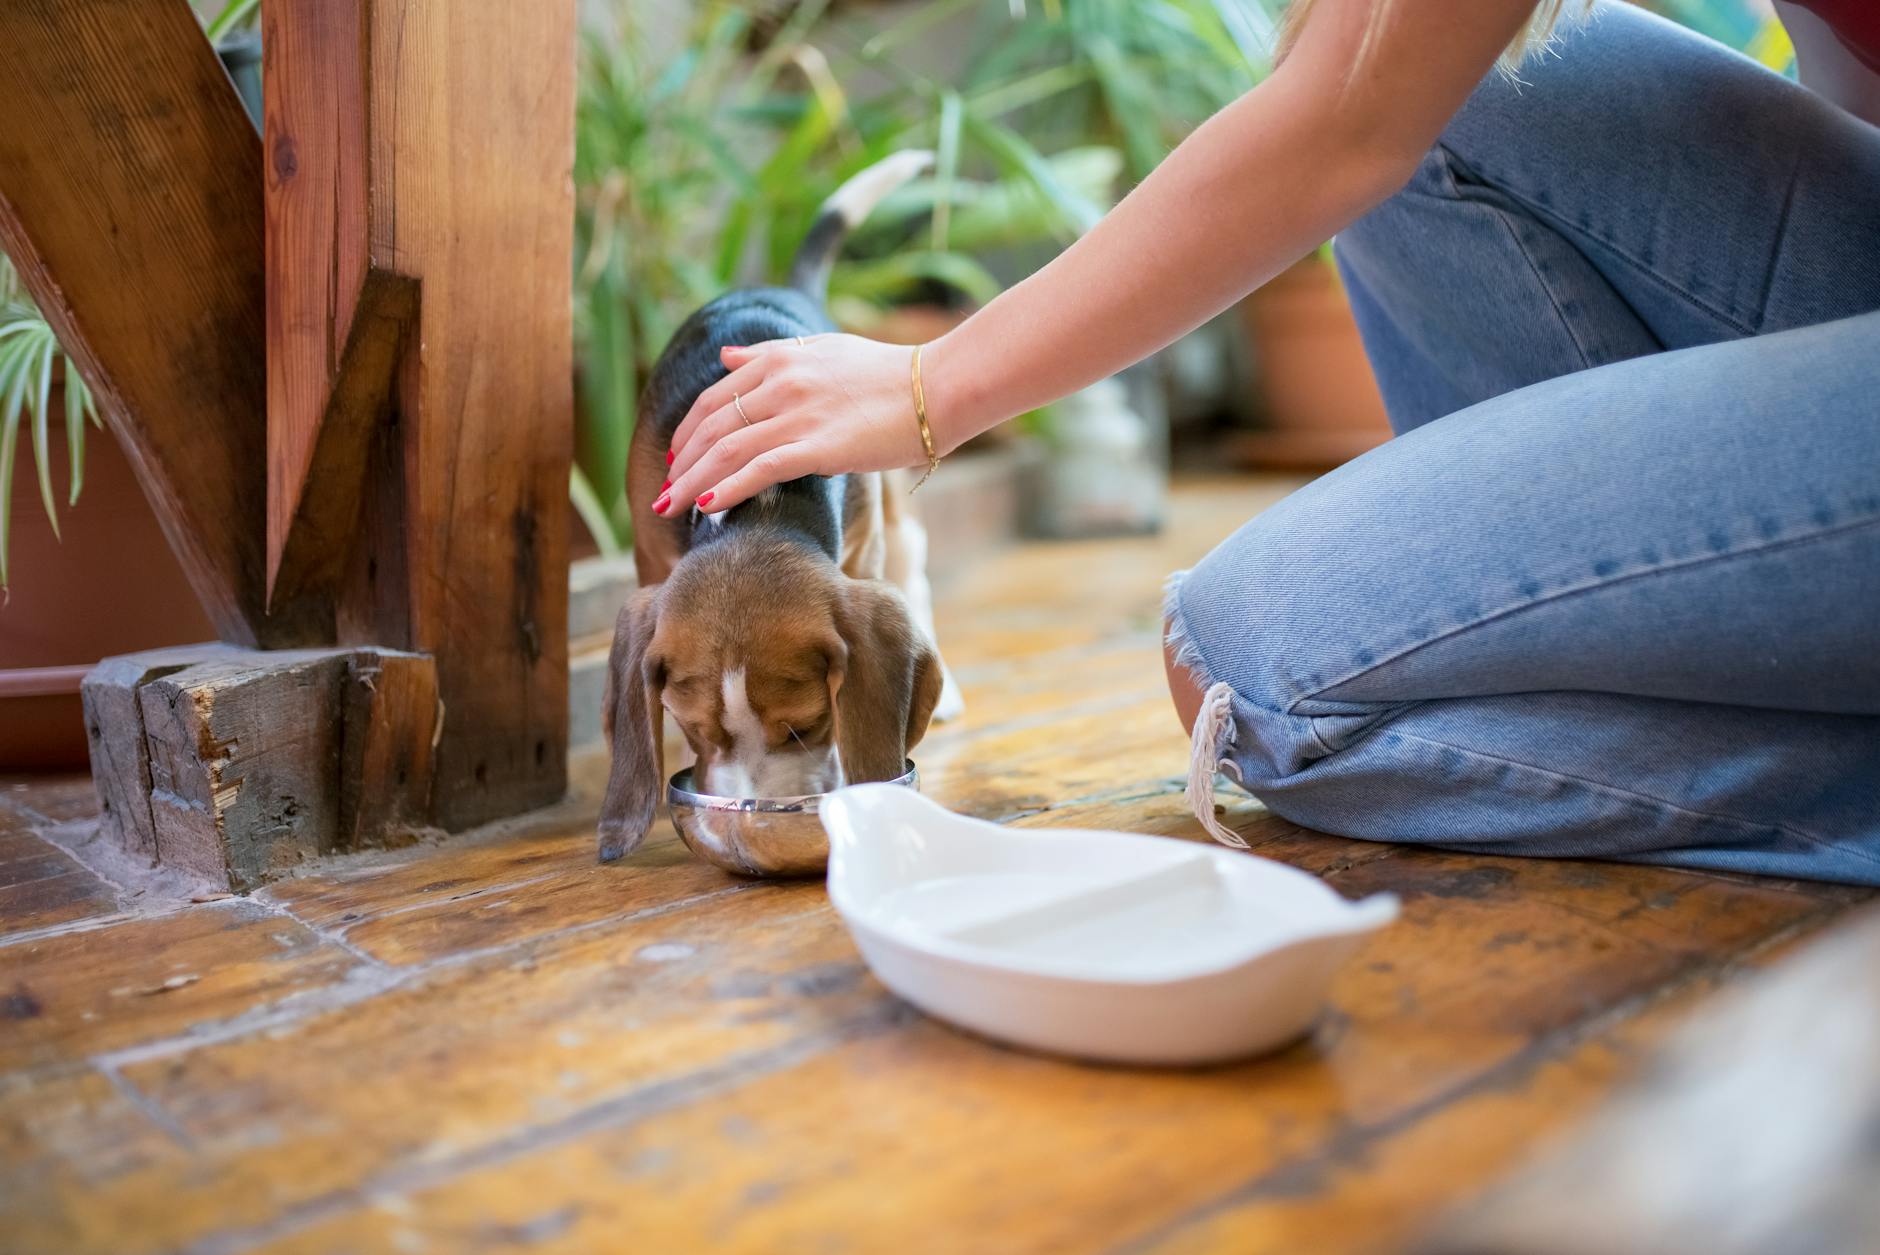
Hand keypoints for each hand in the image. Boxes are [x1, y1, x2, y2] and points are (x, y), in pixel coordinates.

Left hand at [658, 334, 929, 515]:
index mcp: (779, 358)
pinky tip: (707, 507)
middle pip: (712, 426)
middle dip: (681, 463)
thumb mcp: (823, 348)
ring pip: (727, 450)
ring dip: (692, 481)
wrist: (936, 388)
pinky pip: (759, 469)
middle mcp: (780, 382)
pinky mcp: (818, 445)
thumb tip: (726, 357)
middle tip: (663, 492)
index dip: (688, 432)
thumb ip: (771, 353)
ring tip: (669, 508)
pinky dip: (727, 488)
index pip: (715, 397)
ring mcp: (797, 413)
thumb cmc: (887, 375)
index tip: (677, 459)